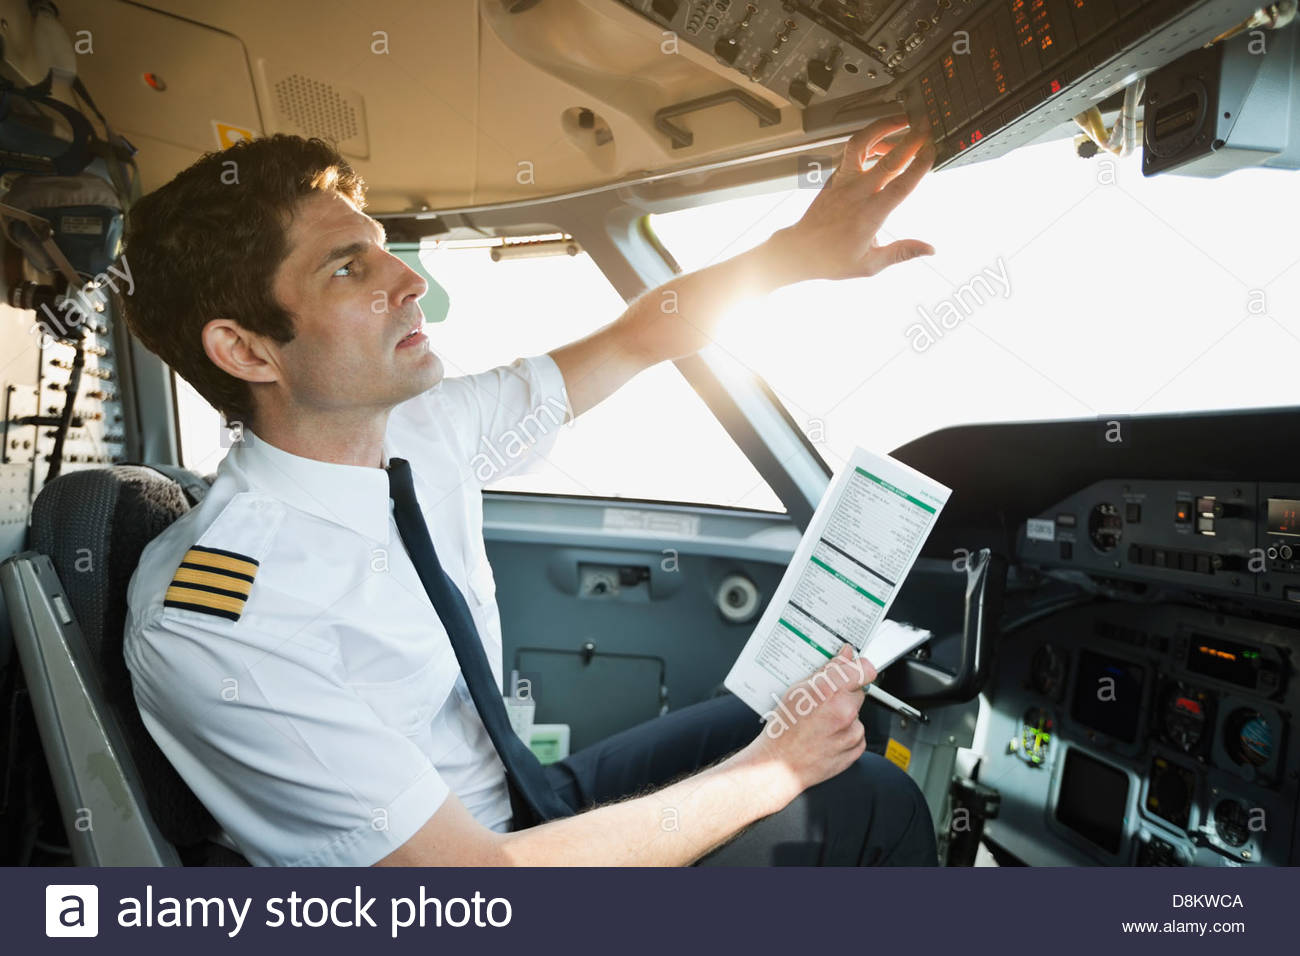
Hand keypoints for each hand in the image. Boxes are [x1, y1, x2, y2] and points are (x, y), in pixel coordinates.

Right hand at [738, 644, 877, 804]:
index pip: (864, 669)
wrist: (780, 766)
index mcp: (830, 692)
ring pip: (856, 713)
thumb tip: (844, 657)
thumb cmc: (783, 731)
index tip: (855, 667)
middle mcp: (845, 711)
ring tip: (821, 723)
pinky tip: (827, 735)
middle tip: (824, 702)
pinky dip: (846, 733)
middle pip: (859, 691)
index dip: (859, 667)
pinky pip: (857, 733)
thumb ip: (827, 671)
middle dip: (845, 693)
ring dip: (845, 715)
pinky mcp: (855, 748)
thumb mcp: (797, 691)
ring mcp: (852, 732)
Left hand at [770, 116, 935, 281]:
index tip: (933, 149)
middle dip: (910, 139)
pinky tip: (884, 144)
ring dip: (883, 127)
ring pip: (861, 144)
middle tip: (927, 124)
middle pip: (887, 160)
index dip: (918, 165)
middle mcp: (855, 194)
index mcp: (868, 216)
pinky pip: (851, 151)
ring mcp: (842, 182)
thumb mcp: (870, 264)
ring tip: (903, 120)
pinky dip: (869, 140)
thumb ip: (901, 253)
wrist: (799, 251)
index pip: (899, 185)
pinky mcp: (834, 177)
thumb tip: (929, 249)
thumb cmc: (832, 259)